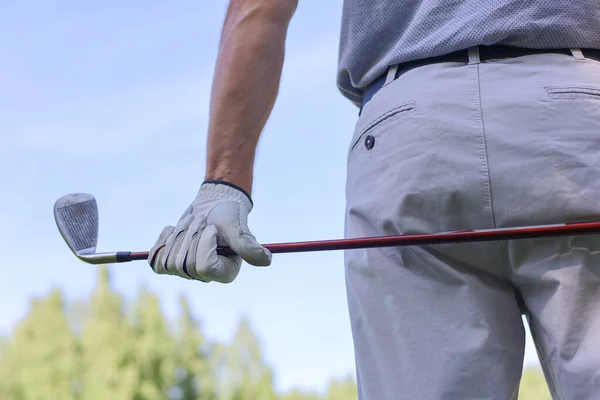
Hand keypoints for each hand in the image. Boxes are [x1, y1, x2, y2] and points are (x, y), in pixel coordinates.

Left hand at [148, 181, 270, 282]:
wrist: (213, 204)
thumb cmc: (229, 215)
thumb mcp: (238, 229)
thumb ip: (248, 246)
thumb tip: (266, 260)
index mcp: (224, 273)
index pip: (203, 267)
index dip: (203, 245)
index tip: (212, 229)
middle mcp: (204, 276)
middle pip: (183, 264)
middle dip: (190, 236)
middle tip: (203, 221)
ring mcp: (185, 271)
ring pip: (169, 261)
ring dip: (179, 234)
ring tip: (193, 223)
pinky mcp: (169, 261)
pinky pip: (156, 259)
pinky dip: (163, 240)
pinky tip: (175, 229)